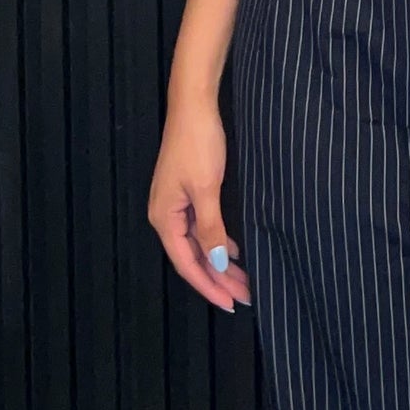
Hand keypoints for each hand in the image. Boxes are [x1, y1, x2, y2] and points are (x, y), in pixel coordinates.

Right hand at [148, 97, 251, 312]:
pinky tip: (232, 250)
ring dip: (219, 262)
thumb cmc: (198, 143)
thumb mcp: (207, 188)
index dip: (209, 285)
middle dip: (218, 278)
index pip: (187, 264)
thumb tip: (216, 262)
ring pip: (198, 244)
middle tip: (245, 296)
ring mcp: (176, 204)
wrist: (193, 106)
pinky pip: (200, 228)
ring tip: (243, 280)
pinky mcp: (187, 193)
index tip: (231, 303)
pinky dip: (216, 242)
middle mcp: (166, 216)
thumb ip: (211, 227)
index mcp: (165, 218)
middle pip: (193, 257)